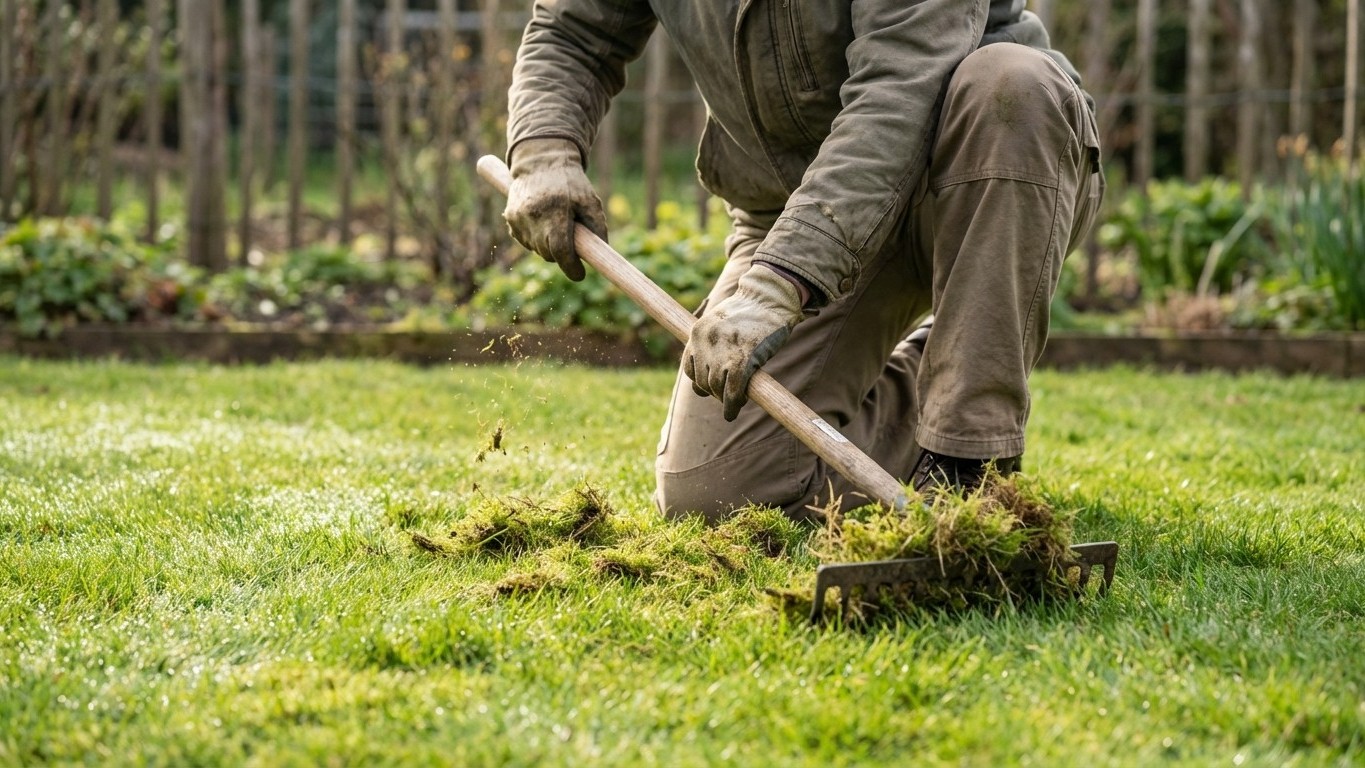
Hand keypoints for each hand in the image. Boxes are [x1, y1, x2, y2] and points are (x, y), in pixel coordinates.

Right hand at [503, 138, 607, 281]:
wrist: (541, 160)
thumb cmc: (570, 182)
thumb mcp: (590, 201)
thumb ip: (598, 228)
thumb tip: (601, 256)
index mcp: (556, 209)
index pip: (560, 249)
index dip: (571, 267)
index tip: (580, 275)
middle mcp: (534, 214)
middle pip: (548, 253)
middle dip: (562, 256)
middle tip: (572, 243)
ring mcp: (518, 217)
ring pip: (536, 249)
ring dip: (548, 247)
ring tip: (556, 225)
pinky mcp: (510, 217)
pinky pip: (525, 241)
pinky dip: (535, 239)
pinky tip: (542, 222)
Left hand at [684, 265, 805, 420]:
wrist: (770, 298)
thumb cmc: (749, 314)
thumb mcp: (720, 324)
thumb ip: (712, 345)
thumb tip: (711, 377)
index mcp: (697, 332)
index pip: (690, 368)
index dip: (701, 383)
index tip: (711, 388)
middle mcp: (706, 341)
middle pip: (702, 381)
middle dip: (714, 392)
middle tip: (728, 396)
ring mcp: (724, 350)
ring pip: (716, 387)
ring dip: (725, 399)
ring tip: (737, 399)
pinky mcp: (744, 357)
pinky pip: (734, 390)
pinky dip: (733, 404)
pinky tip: (734, 409)